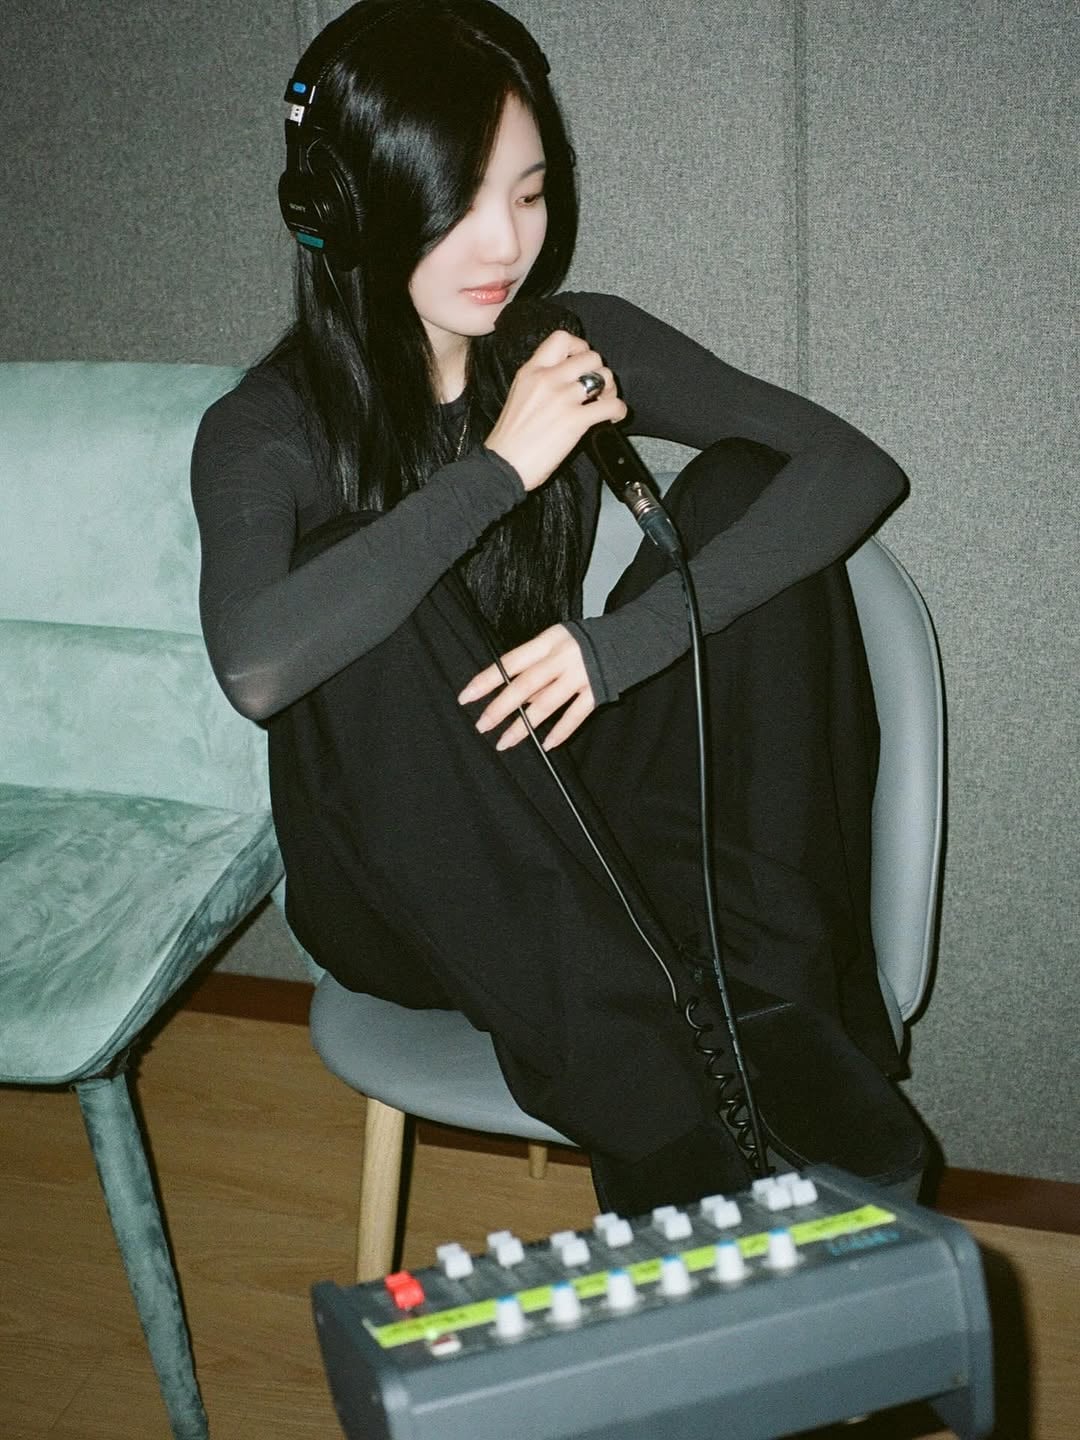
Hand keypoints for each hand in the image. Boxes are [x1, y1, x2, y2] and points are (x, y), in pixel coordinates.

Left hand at [458, 624, 594, 750]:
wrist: (631, 637)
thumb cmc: (584, 641)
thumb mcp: (556, 641)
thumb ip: (536, 664)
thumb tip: (513, 695)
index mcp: (548, 641)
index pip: (511, 662)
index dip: (487, 679)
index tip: (466, 696)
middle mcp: (562, 658)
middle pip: (525, 685)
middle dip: (500, 708)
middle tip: (482, 725)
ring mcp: (581, 676)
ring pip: (546, 704)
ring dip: (524, 726)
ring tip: (504, 742)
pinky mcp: (597, 691)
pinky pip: (575, 715)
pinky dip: (561, 731)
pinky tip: (546, 744)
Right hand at [484, 329, 626, 491]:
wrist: (502, 465)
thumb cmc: (509, 440)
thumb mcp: (519, 396)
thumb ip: (540, 382)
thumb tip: (564, 380)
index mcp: (531, 371)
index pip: (562, 338)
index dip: (580, 347)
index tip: (582, 363)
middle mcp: (548, 379)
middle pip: (590, 355)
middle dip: (599, 370)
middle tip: (597, 388)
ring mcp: (562, 398)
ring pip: (603, 376)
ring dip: (610, 390)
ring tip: (604, 403)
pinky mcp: (575, 420)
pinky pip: (611, 405)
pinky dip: (618, 411)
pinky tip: (612, 418)